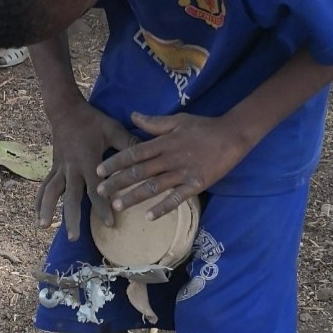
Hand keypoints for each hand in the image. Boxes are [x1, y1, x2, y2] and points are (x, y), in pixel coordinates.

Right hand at [36, 100, 135, 239]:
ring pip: (51, 192)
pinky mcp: (54, 168)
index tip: (109, 223)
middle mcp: (72, 168)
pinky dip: (39, 200)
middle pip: (71, 197)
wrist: (66, 110)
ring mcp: (60, 169)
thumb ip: (129, 143)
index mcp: (88, 161)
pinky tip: (37, 214)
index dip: (102, 207)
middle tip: (74, 237)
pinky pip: (45, 186)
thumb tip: (149, 155)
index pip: (95, 189)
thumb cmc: (93, 121)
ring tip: (43, 226)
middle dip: (72, 218)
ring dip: (47, 209)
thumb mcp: (112, 129)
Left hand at [96, 112, 248, 219]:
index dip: (115, 162)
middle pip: (139, 172)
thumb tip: (132, 115)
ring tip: (117, 205)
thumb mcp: (178, 120)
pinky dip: (162, 208)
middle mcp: (169, 158)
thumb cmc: (204, 127)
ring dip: (134, 197)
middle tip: (100, 192)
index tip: (99, 171)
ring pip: (153, 187)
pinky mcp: (196, 185)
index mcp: (163, 142)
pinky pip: (176, 199)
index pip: (133, 153)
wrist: (232, 135)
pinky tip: (148, 217)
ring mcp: (183, 173)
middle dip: (117, 182)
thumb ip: (153, 122)